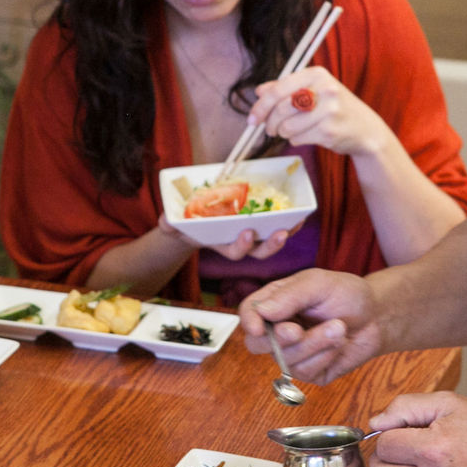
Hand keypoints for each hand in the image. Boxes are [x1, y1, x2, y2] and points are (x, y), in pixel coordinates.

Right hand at [156, 213, 295, 259]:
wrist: (194, 224)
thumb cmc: (186, 226)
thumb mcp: (175, 226)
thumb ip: (170, 225)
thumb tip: (166, 220)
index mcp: (224, 246)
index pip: (236, 252)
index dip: (242, 245)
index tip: (248, 233)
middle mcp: (241, 245)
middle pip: (260, 251)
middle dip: (271, 245)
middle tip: (280, 232)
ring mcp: (253, 238)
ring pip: (272, 242)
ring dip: (285, 234)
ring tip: (296, 223)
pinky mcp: (261, 227)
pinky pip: (278, 227)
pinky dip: (289, 223)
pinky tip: (300, 214)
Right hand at [238, 269, 381, 383]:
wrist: (377, 316)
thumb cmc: (346, 294)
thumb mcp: (318, 284)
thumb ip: (289, 296)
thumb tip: (262, 311)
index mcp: (274, 304)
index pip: (248, 313)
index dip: (249, 321)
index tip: (259, 327)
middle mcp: (277, 331)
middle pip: (256, 344)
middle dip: (279, 339)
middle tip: (298, 330)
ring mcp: (292, 354)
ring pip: (286, 359)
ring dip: (314, 343)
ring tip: (338, 327)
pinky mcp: (311, 371)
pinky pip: (307, 371)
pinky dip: (325, 356)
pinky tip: (339, 344)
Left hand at [249, 66, 390, 157]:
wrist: (365, 129)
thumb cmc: (334, 108)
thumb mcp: (312, 91)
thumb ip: (285, 88)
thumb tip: (259, 90)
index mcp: (317, 74)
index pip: (278, 90)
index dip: (261, 106)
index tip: (251, 119)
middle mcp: (324, 89)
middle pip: (280, 109)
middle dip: (270, 123)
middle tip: (269, 130)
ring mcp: (329, 110)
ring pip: (287, 127)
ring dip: (284, 133)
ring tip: (292, 131)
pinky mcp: (329, 131)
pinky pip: (298, 139)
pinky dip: (296, 140)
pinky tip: (307, 135)